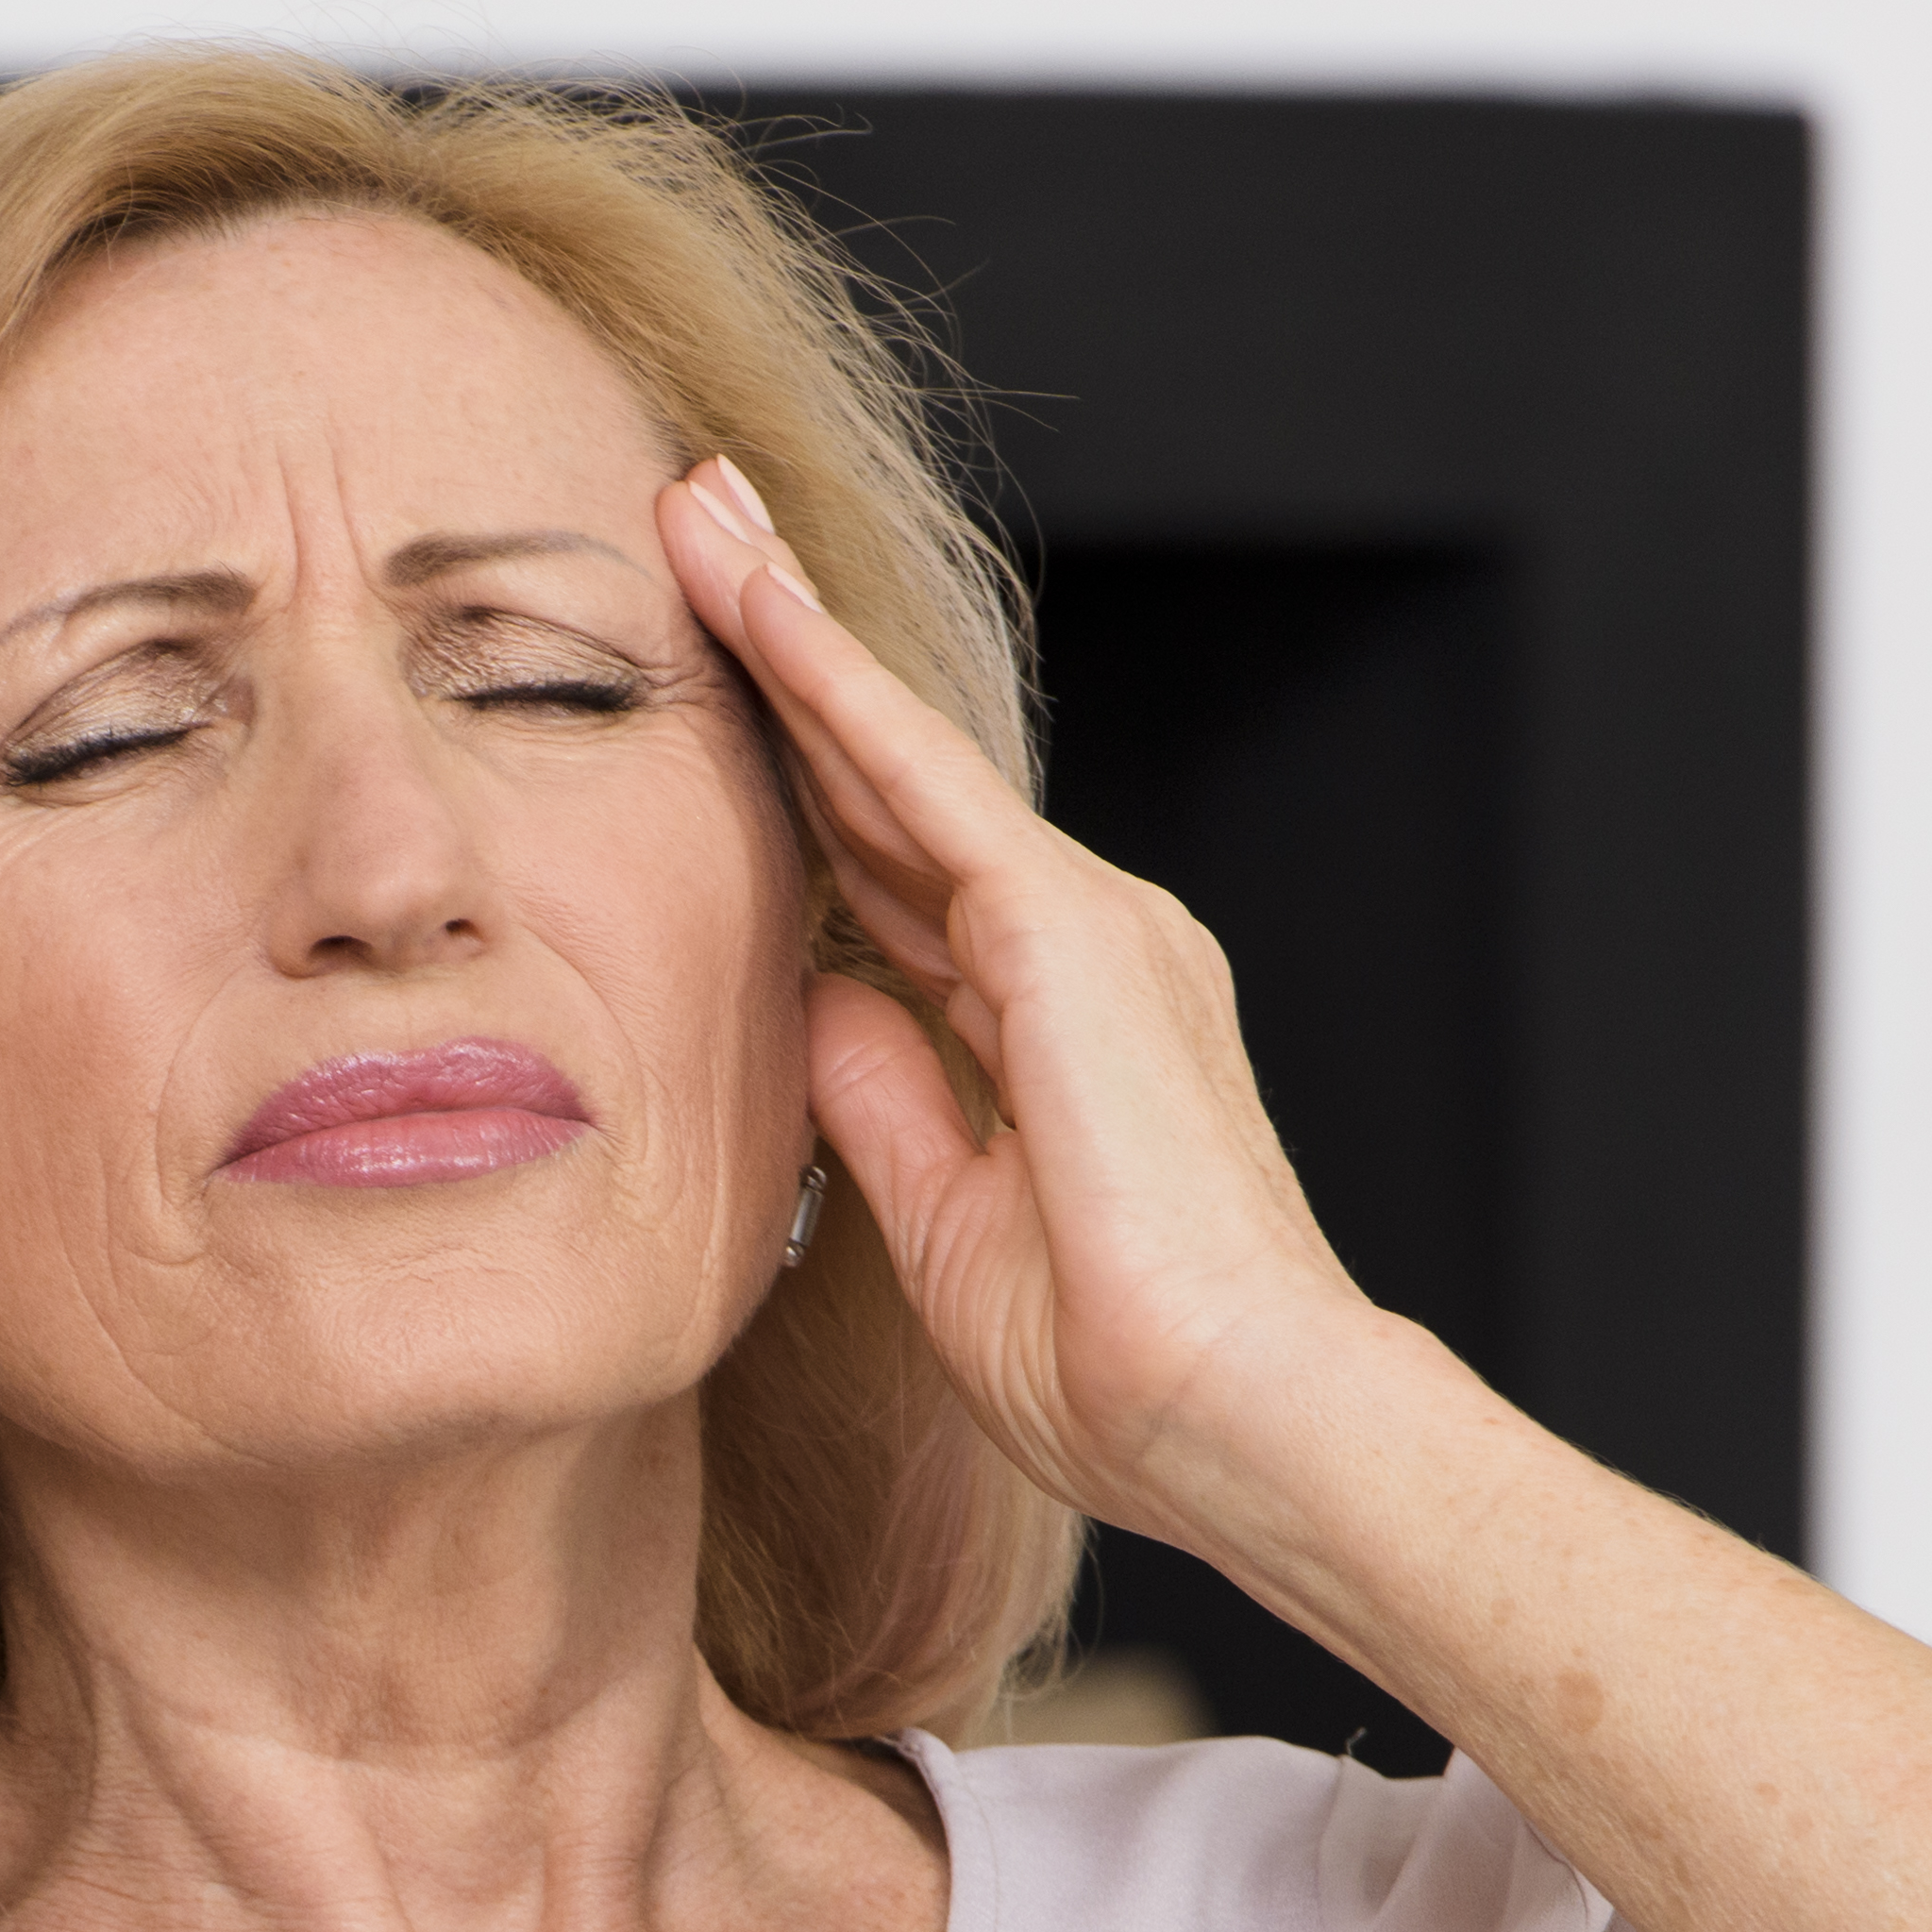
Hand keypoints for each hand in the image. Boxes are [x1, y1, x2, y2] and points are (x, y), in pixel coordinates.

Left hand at [651, 460, 1392, 1544]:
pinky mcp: (1070, 932)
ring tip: (695, 515)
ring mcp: (1088, 925)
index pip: (892, 872)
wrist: (1238, 1417)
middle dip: (789, 658)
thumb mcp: (946, 1226)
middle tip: (693, 528)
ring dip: (793, 631)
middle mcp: (1082, 947)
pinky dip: (833, 688)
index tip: (714, 696)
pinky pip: (922, 782)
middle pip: (891, 780)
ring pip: (899, 751)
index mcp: (1053, 1024)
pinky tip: (755, 606)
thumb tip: (815, 1002)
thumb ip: (885, 1101)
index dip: (799, 780)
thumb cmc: (1117, 1367)